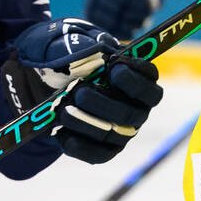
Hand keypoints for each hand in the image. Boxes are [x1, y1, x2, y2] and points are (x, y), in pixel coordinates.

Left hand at [5, 18, 165, 163]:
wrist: (51, 84)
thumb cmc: (71, 60)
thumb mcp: (74, 46)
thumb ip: (81, 47)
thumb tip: (89, 55)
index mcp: (138, 78)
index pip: (150, 81)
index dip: (134, 77)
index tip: (113, 67)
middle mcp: (137, 107)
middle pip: (130, 112)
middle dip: (101, 103)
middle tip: (78, 91)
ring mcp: (123, 130)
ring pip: (112, 133)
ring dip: (85, 122)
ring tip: (62, 110)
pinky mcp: (106, 149)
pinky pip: (98, 155)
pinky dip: (78, 145)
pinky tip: (60, 132)